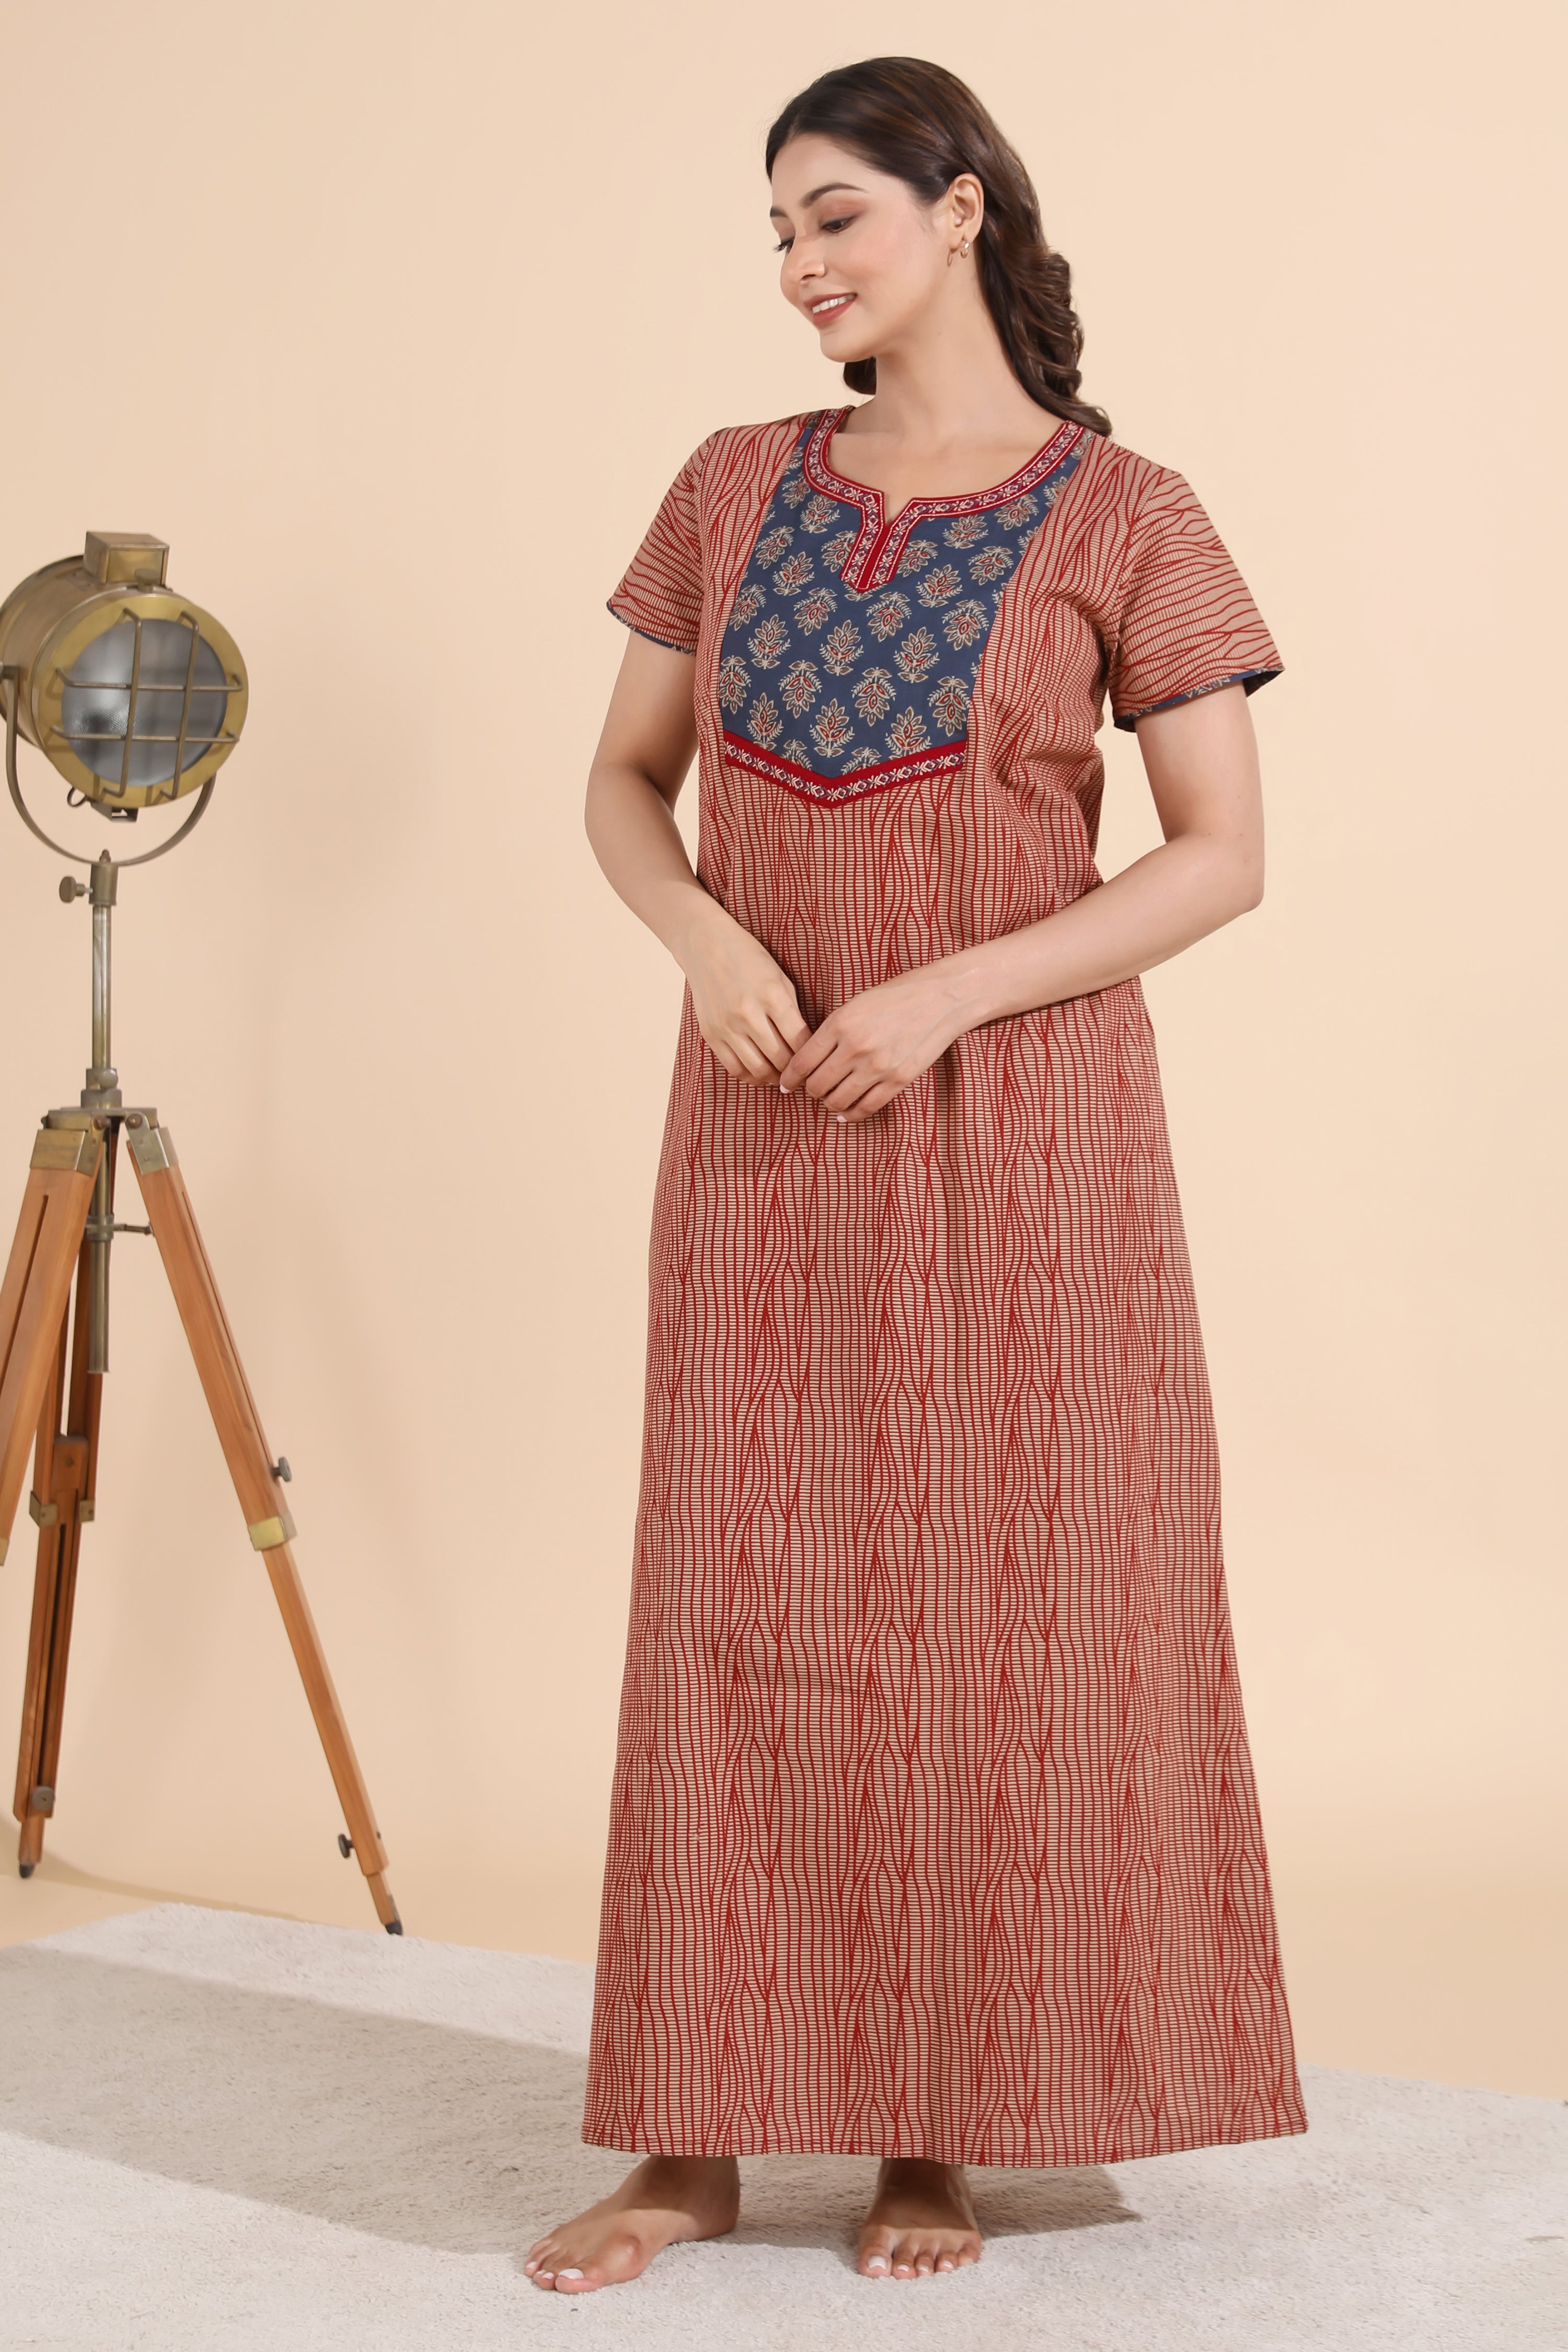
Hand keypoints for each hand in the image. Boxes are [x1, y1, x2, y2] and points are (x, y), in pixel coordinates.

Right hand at [683, 907, 811, 1082]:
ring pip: (758, 1069)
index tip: (817, 1062)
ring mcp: (727, 1026)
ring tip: (783, 1076)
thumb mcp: (780, 978)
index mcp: (772, 996)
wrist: (706, 946)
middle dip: (795, 1071)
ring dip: (774, 1078)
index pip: (800, 1041)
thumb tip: (806, 1045)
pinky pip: (734, 1068)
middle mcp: (749, 1014)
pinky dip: (751, 1076)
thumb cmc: (749, 959)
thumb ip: (793, 1012)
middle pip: (781, 1059)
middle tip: (803, 1074)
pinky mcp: (711, 1034)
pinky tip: (760, 1072)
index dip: (811, 1057)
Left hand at [777, 966, 968, 1121]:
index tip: (785, 1084)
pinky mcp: (898, 1080)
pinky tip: (845, 1113)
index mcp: (840, 1024)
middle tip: (811, 1088)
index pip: (801, 1062)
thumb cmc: (896, 996)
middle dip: (809, 1091)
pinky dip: (851, 1114)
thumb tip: (808, 1060)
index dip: (788, 1078)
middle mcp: (855, 1048)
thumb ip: (831, 1032)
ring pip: (838, 1101)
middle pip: (816, 1086)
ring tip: (830, 1098)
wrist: (941, 998)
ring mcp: (877, 1067)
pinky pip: (866, 1108)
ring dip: (829, 1103)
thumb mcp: (855, 1004)